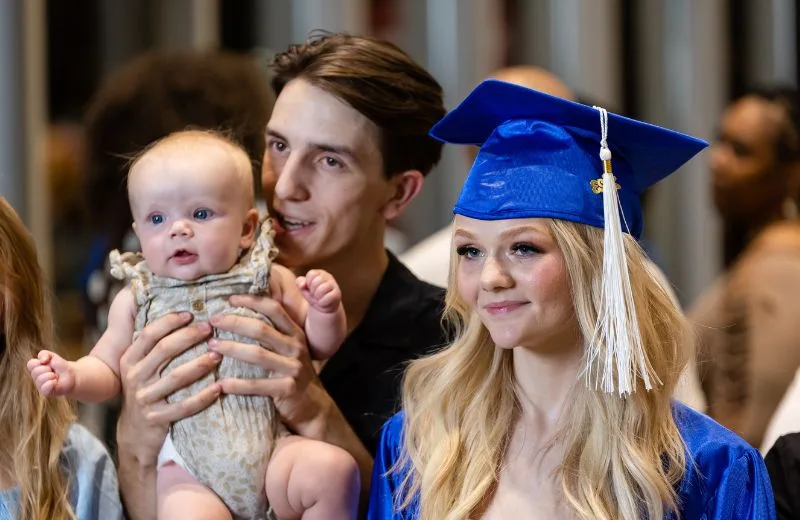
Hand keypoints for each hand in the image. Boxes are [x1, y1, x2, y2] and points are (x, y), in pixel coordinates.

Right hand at [27, 350, 74, 395]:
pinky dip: (51, 383)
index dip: (40, 362)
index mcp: (35, 368)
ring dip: (51, 375)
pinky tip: (55, 382)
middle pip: (35, 371)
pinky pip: (44, 388)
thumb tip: (42, 361)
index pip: (31, 364)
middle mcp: (36, 377)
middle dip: (47, 368)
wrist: (72, 376)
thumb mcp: (52, 356)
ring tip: (56, 376)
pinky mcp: (45, 392)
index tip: (48, 363)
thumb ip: (44, 354)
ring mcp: (40, 385)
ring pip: (40, 379)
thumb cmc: (61, 366)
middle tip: (54, 371)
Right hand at [116, 312, 220, 466]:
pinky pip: (184, 406)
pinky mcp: (157, 419)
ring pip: (176, 377)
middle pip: (164, 350)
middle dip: (189, 337)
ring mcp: (145, 399)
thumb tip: (185, 313)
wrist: (135, 432)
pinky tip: (220, 388)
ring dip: (199, 364)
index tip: (191, 313)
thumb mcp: (141, 366)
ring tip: (218, 355)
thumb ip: (155, 345)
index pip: (149, 334)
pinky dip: (203, 397)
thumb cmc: (147, 389)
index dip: (170, 321)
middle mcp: (134, 377)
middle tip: (210, 328)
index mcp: (129, 360)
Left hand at [209, 295, 330, 435]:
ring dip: (231, 348)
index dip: (252, 301)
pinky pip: (257, 385)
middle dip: (233, 322)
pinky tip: (221, 383)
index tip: (230, 299)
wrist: (311, 406)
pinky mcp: (288, 389)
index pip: (274, 309)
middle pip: (261, 329)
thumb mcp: (288, 350)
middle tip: (212, 321)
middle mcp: (296, 347)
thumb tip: (239, 313)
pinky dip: (237, 384)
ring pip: (257, 354)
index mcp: (295, 333)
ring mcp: (293, 368)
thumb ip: (272, 334)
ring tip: (211, 346)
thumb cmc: (291, 374)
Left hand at [297, 269, 341, 313]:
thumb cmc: (313, 295)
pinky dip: (322, 302)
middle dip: (313, 291)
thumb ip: (300, 283)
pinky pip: (328, 297)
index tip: (310, 288)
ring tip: (319, 298)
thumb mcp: (304, 288)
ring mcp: (334, 285)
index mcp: (319, 273)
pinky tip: (323, 303)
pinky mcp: (337, 294)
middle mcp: (328, 277)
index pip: (311, 274)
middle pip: (316, 281)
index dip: (308, 283)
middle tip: (315, 294)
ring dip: (317, 297)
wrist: (324, 306)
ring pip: (322, 289)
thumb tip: (302, 285)